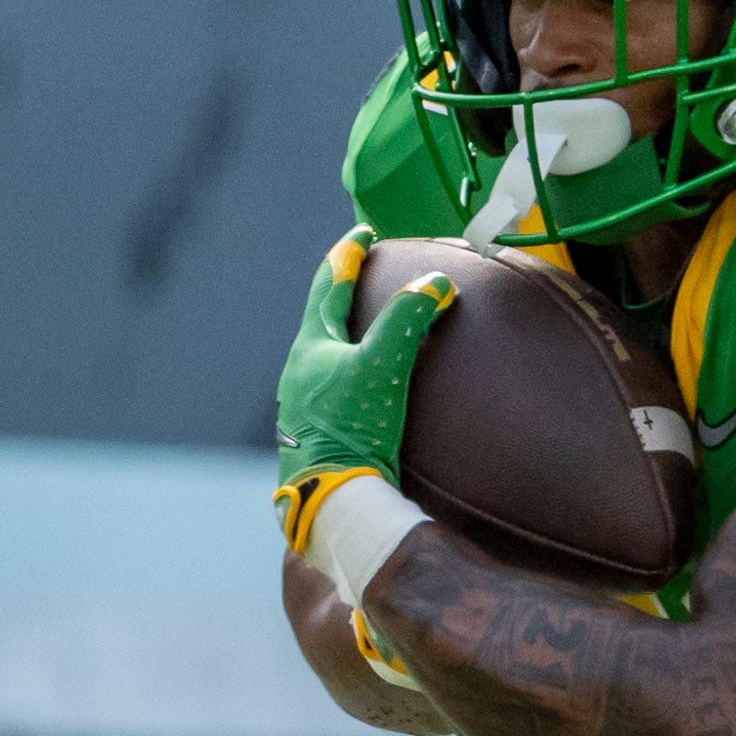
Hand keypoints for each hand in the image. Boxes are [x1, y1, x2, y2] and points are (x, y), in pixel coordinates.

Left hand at [272, 228, 454, 545]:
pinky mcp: (316, 438)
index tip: (364, 234)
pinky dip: (351, 373)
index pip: (328, 286)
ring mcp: (304, 408)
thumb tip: (435, 282)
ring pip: (324, 357)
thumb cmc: (352, 430)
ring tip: (364, 327)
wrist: (331, 502)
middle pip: (321, 320)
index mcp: (310, 349)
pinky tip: (363, 389)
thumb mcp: (383, 367)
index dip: (348, 256)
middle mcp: (300, 375)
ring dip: (344, 335)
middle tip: (360, 271)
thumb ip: (408, 321)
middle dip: (341, 293)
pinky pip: (332, 390)